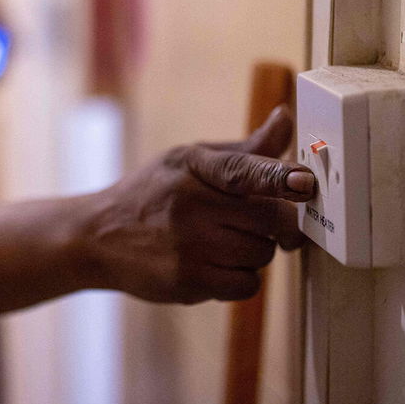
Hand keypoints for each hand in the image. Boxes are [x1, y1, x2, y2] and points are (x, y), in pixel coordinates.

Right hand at [82, 106, 313, 302]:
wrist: (98, 236)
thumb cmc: (154, 193)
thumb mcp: (190, 160)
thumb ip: (245, 150)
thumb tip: (286, 118)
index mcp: (194, 168)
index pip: (242, 170)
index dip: (278, 176)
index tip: (305, 182)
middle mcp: (191, 207)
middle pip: (270, 219)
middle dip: (280, 222)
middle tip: (265, 221)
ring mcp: (189, 248)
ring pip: (263, 254)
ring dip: (257, 249)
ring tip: (225, 240)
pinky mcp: (188, 283)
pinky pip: (247, 285)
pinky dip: (241, 277)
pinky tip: (216, 263)